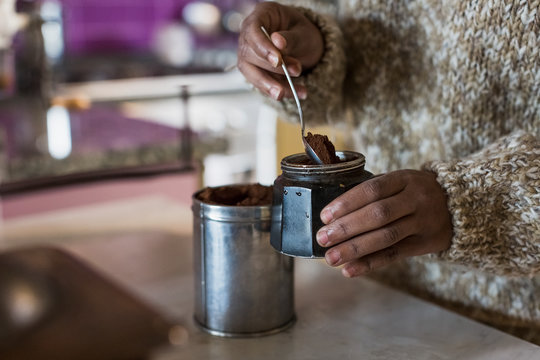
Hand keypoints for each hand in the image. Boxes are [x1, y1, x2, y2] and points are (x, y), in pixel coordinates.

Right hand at [237, 2, 323, 99]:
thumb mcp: (303, 32)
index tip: (277, 60)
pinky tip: (298, 92)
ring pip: (252, 74)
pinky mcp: (255, 72)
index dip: (262, 47)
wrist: (305, 45)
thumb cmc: (302, 32)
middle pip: (250, 55)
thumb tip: (277, 42)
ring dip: (274, 85)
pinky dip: (281, 90)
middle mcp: (249, 35)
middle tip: (297, 71)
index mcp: (261, 15)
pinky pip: (263, 85)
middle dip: (274, 69)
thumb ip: (291, 38)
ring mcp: (250, 54)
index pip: (252, 30)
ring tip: (297, 91)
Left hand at [316, 170, 452, 276]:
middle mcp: (415, 199)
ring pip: (386, 237)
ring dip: (355, 249)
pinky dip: (370, 264)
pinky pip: (394, 255)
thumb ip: (372, 192)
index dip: (347, 203)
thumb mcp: (400, 181)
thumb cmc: (415, 192)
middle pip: (378, 214)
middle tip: (322, 238)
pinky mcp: (425, 244)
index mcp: (404, 179)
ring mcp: (422, 222)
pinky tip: (350, 270)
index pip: (372, 190)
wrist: (460, 205)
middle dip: (347, 228)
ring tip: (331, 258)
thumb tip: (333, 213)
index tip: (325, 216)